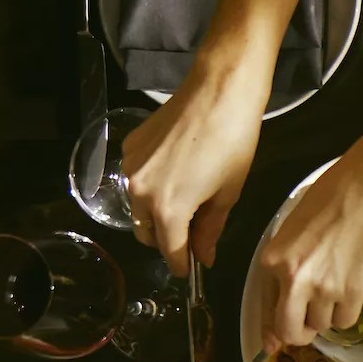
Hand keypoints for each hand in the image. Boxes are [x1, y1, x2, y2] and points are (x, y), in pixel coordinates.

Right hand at [118, 54, 270, 273]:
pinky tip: (176, 176)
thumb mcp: (228, 194)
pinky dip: (151, 188)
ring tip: (187, 204)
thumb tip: (203, 255)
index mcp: (169, 209)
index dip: (182, 264)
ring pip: (138, 209)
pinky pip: (136, 181)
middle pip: (147, 233)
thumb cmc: (233, 142)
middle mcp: (140, 192)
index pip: (170, 251)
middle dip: (167, 240)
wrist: (218, 93)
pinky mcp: (129, 148)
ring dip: (157, 215)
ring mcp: (130, 169)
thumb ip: (211, 230)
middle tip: (192, 235)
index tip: (189, 269)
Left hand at [257, 112, 362, 351]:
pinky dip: (344, 313)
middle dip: (297, 334)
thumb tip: (276, 327)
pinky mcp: (354, 292)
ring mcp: (326, 288)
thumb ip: (280, 275)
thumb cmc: (325, 203)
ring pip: (321, 326)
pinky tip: (347, 291)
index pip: (266, 310)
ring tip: (333, 290)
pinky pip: (345, 321)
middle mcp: (295, 280)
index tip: (274, 340)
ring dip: (324, 317)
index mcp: (272, 261)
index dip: (272, 329)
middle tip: (306, 323)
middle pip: (291, 332)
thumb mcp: (290, 234)